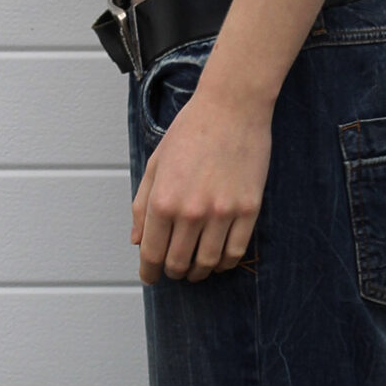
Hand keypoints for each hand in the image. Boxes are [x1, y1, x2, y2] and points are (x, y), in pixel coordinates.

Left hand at [132, 85, 271, 283]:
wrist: (231, 108)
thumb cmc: (191, 130)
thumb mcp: (155, 165)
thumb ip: (142, 206)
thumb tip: (138, 241)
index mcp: (163, 201)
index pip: (151, 253)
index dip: (149, 272)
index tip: (150, 277)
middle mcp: (190, 212)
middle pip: (178, 263)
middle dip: (173, 272)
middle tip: (173, 271)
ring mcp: (222, 213)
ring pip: (208, 263)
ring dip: (198, 272)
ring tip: (196, 269)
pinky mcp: (248, 209)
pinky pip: (236, 251)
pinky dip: (225, 263)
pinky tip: (219, 260)